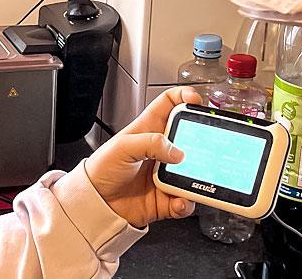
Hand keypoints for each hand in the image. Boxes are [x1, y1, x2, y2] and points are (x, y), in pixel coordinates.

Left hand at [85, 86, 203, 227]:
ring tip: (193, 179)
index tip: (195, 99)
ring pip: (193, 172)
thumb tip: (177, 152)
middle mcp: (161, 151)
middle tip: (206, 145)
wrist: (95, 202)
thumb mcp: (122, 146)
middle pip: (190, 138)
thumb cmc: (102, 169)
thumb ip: (150, 143)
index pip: (169, 105)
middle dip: (202, 140)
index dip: (183, 97)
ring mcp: (165, 174)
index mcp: (148, 131)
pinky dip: (187, 203)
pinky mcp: (166, 197)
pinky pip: (186, 201)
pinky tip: (179, 201)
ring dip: (198, 177)